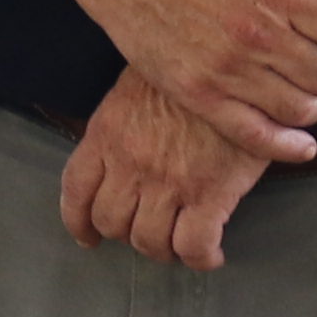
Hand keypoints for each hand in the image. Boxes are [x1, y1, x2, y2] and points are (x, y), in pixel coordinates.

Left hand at [62, 73, 281, 270]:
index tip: (87, 236)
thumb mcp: (143, 81)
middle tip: (148, 232)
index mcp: (108, 132)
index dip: (78, 221)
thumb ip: (125, 119)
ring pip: (150, 242)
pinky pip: (194, 246)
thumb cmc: (195, 62)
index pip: (76, 190)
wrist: (240, 58)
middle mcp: (131, 162)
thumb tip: (126, 146)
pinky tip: (212, 254)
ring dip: (163, 250)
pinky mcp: (211, 193)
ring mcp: (169, 181)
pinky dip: (202, 259)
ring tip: (180, 245)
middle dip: (127, 235)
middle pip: (111, 222)